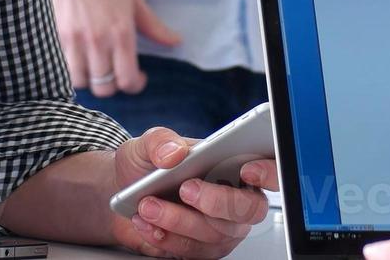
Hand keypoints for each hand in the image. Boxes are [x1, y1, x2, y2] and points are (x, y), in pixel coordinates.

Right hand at [52, 0, 181, 96]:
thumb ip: (153, 26)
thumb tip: (175, 42)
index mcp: (121, 33)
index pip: (127, 79)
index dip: (135, 85)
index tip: (138, 78)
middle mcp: (97, 42)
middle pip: (104, 87)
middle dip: (113, 85)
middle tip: (116, 72)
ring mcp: (73, 41)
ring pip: (81, 82)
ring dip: (90, 79)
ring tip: (95, 67)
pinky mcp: (54, 36)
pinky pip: (61, 68)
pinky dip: (70, 70)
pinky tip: (77, 59)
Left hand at [111, 127, 278, 258]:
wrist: (119, 197)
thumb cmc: (143, 168)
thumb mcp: (145, 144)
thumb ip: (159, 141)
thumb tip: (174, 152)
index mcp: (232, 164)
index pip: (269, 169)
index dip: (269, 172)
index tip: (248, 170)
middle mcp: (233, 198)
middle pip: (249, 209)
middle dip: (218, 201)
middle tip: (186, 189)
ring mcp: (220, 227)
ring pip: (216, 234)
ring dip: (179, 220)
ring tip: (148, 205)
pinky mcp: (201, 249)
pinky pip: (193, 251)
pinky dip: (167, 238)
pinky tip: (146, 223)